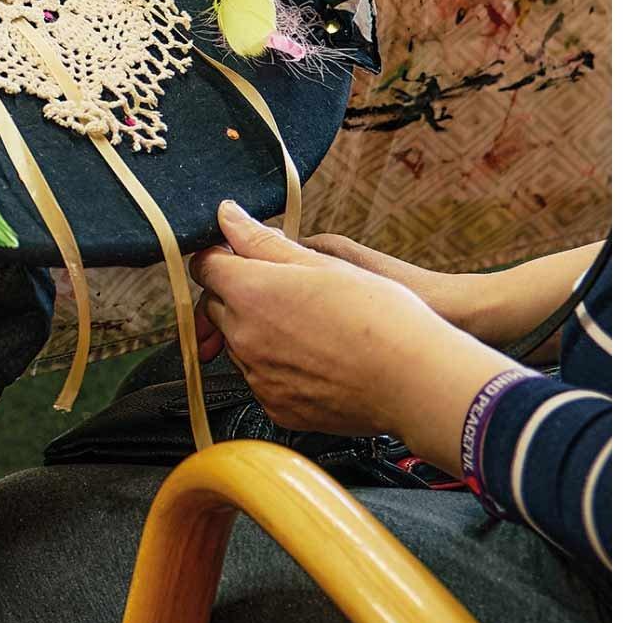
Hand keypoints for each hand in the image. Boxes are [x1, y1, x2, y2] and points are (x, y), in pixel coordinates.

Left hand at [193, 201, 511, 446]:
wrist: (416, 382)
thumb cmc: (381, 317)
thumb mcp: (323, 262)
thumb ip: (263, 241)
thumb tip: (227, 216)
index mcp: (250, 293)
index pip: (206, 266)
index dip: (223, 256)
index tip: (243, 256)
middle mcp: (244, 336)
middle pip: (219, 307)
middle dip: (241, 295)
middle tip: (288, 291)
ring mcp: (257, 376)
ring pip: (242, 345)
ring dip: (261, 332)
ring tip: (315, 328)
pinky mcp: (275, 407)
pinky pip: (264, 381)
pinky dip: (280, 369)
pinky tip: (319, 361)